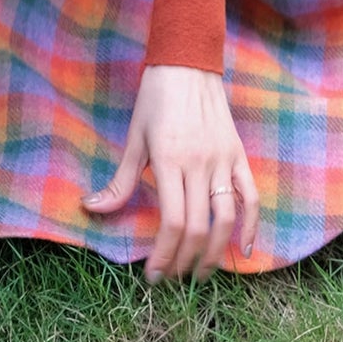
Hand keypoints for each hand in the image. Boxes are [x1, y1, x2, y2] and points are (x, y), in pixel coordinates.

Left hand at [82, 65, 259, 282]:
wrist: (187, 64)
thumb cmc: (155, 99)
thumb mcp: (134, 138)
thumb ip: (120, 180)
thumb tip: (91, 208)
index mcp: (170, 160)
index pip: (172, 221)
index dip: (164, 253)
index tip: (154, 274)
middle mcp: (200, 163)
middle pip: (198, 226)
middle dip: (184, 260)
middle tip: (173, 278)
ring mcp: (223, 160)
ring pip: (226, 218)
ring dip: (215, 252)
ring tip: (200, 273)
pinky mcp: (238, 155)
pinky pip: (251, 196)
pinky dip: (251, 225)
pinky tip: (242, 249)